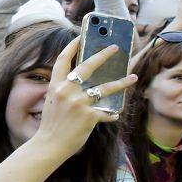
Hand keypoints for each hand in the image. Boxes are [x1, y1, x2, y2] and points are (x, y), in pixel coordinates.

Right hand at [32, 36, 135, 156]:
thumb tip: (81, 84)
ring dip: (122, 82)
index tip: (80, 36)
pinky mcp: (89, 115)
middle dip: (103, 55)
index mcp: (56, 86)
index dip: (72, 46)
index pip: (63, 60)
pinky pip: (106, 111)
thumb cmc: (51, 125)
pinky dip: (111, 114)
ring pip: (105, 88)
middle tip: (115, 48)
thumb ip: (64, 91)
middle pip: (87, 66)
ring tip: (133, 77)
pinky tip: (115, 114)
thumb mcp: (52, 103)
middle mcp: (67, 91)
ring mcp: (78, 103)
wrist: (48, 145)